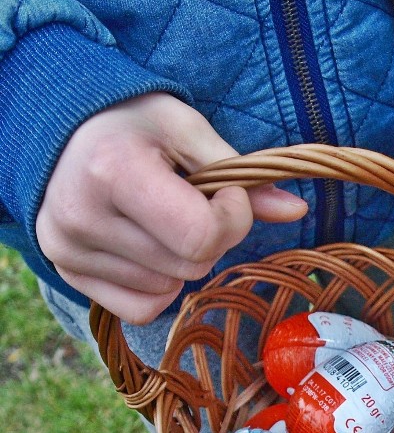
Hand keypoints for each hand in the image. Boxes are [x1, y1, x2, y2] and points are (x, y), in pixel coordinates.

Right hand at [36, 93, 307, 322]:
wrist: (57, 132)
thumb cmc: (129, 123)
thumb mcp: (185, 127)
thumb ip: (240, 171)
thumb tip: (296, 211)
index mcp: (113, 172)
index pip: (200, 236)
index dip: (232, 219)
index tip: (227, 194)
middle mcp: (82, 219)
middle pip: (191, 266)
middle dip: (210, 238)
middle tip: (191, 203)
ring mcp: (70, 252)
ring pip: (170, 290)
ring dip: (182, 261)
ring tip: (159, 218)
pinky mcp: (69, 274)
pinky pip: (142, 309)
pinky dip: (158, 287)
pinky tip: (146, 249)